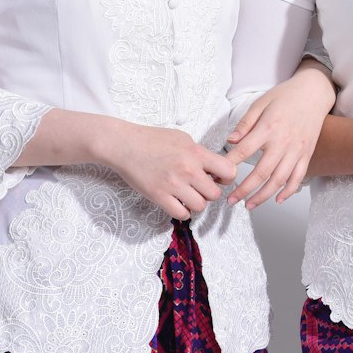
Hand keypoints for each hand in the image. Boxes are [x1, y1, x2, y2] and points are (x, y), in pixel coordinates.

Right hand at [97, 121, 238, 219]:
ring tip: (188, 195)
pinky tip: (178, 203)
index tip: (218, 178)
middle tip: (200, 188)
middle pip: (215, 194)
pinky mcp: (158, 196)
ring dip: (196, 203)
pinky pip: (181, 214)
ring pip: (200, 206)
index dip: (226, 178)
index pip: (228, 171)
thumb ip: (200, 153)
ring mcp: (173, 184)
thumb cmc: (152, 139)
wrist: (124, 145)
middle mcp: (188, 170)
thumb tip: (214, 168)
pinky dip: (183, 212)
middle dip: (210, 193)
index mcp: (196, 153)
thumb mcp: (183, 138)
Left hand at [224, 61, 335, 207]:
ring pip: (279, 180)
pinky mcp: (307, 154)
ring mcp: (297, 150)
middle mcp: (283, 142)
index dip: (228, 166)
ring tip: (249, 205)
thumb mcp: (261, 103)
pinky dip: (288, 191)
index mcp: (268, 128)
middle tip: (230, 200)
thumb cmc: (286, 96)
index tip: (217, 176)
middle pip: (261, 172)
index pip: (244, 152)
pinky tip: (278, 200)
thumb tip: (231, 140)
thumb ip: (245, 123)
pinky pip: (298, 177)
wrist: (314, 92)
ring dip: (264, 196)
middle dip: (244, 190)